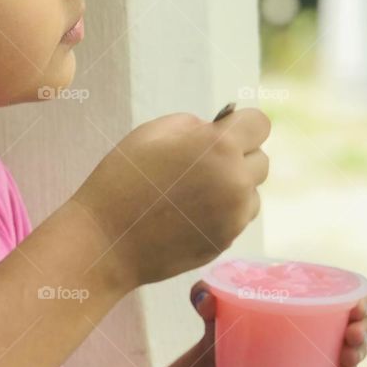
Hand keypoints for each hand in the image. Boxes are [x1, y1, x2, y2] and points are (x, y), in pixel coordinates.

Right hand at [70, 109, 270, 293]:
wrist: (106, 240)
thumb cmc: (122, 180)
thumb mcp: (152, 132)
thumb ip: (194, 125)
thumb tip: (216, 130)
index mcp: (219, 147)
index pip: (259, 124)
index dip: (241, 125)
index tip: (224, 132)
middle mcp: (235, 182)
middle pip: (260, 161)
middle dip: (239, 158)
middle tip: (203, 165)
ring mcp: (233, 217)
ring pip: (251, 194)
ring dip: (233, 189)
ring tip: (194, 194)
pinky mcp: (225, 241)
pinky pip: (236, 219)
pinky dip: (222, 215)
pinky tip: (188, 215)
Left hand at [189, 283, 366, 366]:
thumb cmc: (221, 328)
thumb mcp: (209, 307)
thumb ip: (200, 293)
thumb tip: (206, 301)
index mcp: (305, 296)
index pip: (347, 290)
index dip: (362, 296)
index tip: (358, 304)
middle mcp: (319, 320)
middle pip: (359, 319)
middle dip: (366, 324)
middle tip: (353, 332)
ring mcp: (319, 348)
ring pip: (355, 347)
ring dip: (360, 349)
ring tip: (348, 352)